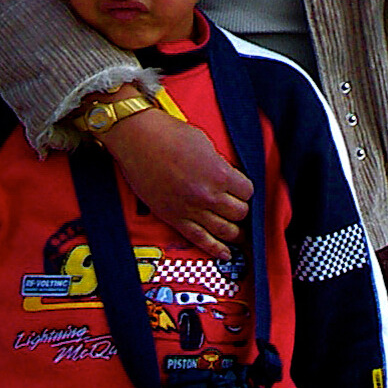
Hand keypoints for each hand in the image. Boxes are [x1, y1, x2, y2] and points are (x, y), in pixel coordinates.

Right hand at [101, 105, 252, 255]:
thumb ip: (220, 165)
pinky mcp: (175, 218)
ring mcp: (191, 209)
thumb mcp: (205, 145)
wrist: (138, 139)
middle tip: (237, 206)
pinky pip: (200, 239)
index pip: (248, 192)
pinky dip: (215, 249)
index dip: (246, 190)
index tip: (241, 189)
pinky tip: (224, 252)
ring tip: (237, 231)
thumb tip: (227, 178)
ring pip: (225, 231)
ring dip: (233, 231)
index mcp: (219, 174)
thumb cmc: (168, 135)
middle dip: (241, 209)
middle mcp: (208, 196)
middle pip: (239, 213)